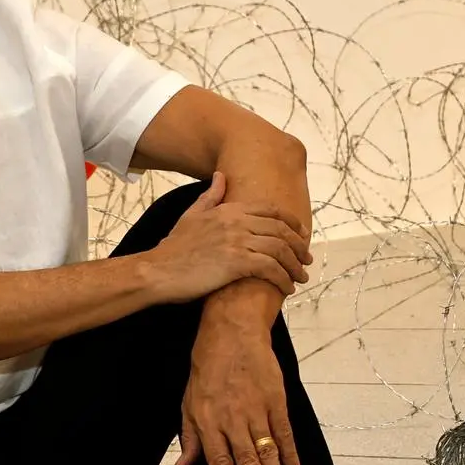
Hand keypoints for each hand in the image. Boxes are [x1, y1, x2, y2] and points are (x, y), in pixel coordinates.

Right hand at [140, 171, 311, 304]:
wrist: (157, 271)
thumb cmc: (174, 248)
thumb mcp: (191, 215)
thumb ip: (210, 196)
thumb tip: (221, 175)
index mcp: (229, 209)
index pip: (272, 210)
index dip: (292, 222)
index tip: (302, 235)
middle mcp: (236, 222)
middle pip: (282, 229)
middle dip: (299, 245)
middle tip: (307, 260)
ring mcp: (237, 242)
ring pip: (280, 250)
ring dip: (295, 266)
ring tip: (301, 278)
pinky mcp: (236, 264)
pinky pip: (271, 269)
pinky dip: (283, 280)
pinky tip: (287, 289)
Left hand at [175, 321, 301, 464]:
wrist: (233, 331)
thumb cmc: (207, 367)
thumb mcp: (189, 401)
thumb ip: (190, 438)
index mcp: (208, 421)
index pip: (219, 462)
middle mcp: (232, 418)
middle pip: (246, 461)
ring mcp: (256, 408)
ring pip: (267, 451)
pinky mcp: (276, 399)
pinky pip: (284, 433)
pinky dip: (291, 455)